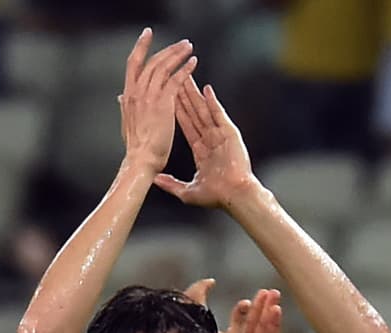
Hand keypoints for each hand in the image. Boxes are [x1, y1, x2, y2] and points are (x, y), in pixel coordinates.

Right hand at [120, 29, 195, 173]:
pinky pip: (175, 80)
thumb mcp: (126, 122)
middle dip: (167, 49)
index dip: (141, 47)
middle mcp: (136, 91)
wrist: (141, 160)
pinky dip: (185, 70)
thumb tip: (121, 97)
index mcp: (128, 95)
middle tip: (180, 42)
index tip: (147, 35)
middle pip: (151, 61)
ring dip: (177, 55)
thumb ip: (125, 106)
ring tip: (189, 47)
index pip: (133, 64)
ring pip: (163, 67)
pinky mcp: (163, 103)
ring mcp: (149, 96)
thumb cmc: (136, 147)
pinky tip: (194, 63)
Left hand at [156, 78, 255, 207]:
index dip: (176, 110)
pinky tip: (206, 89)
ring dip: (195, 94)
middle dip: (183, 96)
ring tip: (186, 77)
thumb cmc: (216, 196)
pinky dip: (213, 102)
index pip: (186, 124)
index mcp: (202, 151)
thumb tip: (155, 179)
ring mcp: (221, 136)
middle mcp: (211, 140)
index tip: (167, 96)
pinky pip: (219, 114)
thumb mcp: (187, 191)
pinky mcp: (231, 134)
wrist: (235, 197)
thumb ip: (171, 184)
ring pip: (204, 110)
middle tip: (174, 77)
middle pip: (194, 113)